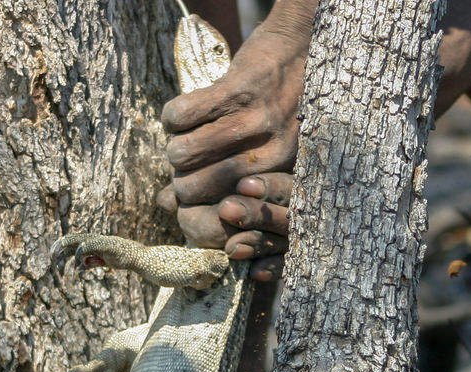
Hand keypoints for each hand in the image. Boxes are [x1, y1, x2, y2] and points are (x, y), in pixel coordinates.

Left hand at [158, 172, 292, 280]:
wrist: (239, 245)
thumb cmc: (218, 207)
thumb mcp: (210, 197)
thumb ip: (192, 196)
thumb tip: (164, 201)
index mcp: (279, 188)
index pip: (282, 184)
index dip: (267, 185)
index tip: (244, 186)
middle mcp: (292, 212)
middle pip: (284, 212)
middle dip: (256, 213)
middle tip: (227, 211)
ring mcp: (292, 240)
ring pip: (283, 240)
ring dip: (257, 242)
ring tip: (232, 248)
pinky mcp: (290, 265)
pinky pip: (285, 269)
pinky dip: (271, 270)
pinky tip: (254, 273)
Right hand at [160, 1, 311, 273]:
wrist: (306, 50)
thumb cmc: (278, 114)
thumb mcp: (260, 158)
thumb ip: (217, 186)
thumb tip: (165, 205)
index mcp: (277, 184)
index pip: (217, 223)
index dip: (190, 217)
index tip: (185, 203)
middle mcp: (270, 159)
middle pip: (189, 189)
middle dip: (178, 177)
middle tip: (189, 161)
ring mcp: (255, 123)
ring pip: (180, 154)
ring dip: (175, 144)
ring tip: (190, 135)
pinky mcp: (239, 89)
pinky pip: (180, 115)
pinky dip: (174, 115)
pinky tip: (190, 112)